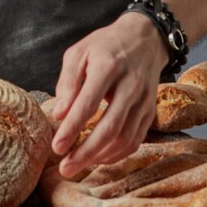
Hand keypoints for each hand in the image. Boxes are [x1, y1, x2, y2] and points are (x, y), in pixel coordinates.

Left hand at [50, 12, 167, 177]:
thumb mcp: (79, 53)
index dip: (71, 128)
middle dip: (86, 152)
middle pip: (109, 128)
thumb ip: (67, 82)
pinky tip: (99, 157)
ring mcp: (144, 100)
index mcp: (107, 67)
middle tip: (65, 167)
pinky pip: (136, 139)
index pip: (88, 104)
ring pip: (124, 138)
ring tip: (78, 165)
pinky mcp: (150, 110)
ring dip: (100, 157)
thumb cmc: (104, 45)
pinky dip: (117, 154)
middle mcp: (130, 85)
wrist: (144, 38)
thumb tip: (59, 114)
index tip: (56, 147)